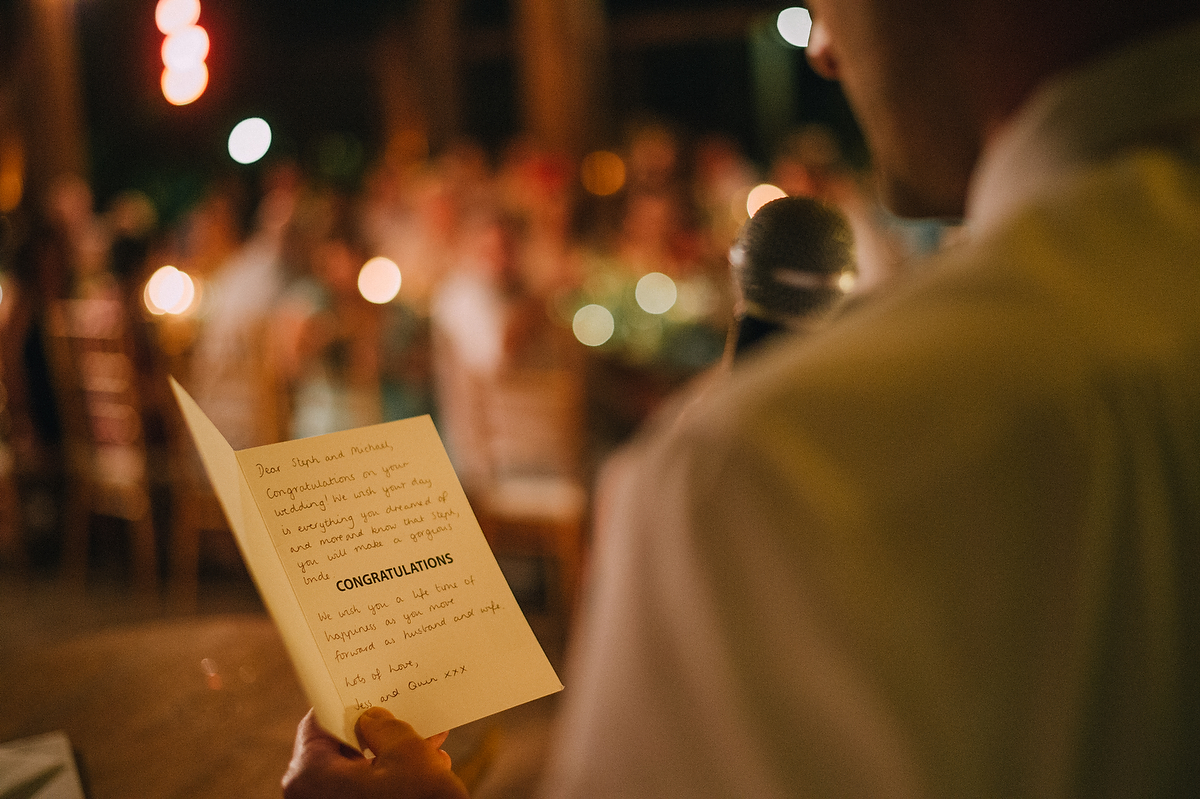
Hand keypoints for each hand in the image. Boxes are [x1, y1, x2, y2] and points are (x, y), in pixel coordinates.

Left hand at [282, 708, 469, 798]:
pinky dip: (391, 781)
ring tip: (428, 744)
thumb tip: (372, 718)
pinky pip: (365, 792)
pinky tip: (428, 772)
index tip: (368, 685)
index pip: (319, 720)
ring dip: (392, 756)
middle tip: (404, 713)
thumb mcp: (406, 752)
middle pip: (341, 747)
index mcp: (307, 773)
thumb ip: (385, 725)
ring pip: (358, 772)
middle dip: (379, 731)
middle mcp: (309, 796)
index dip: (347, 700)